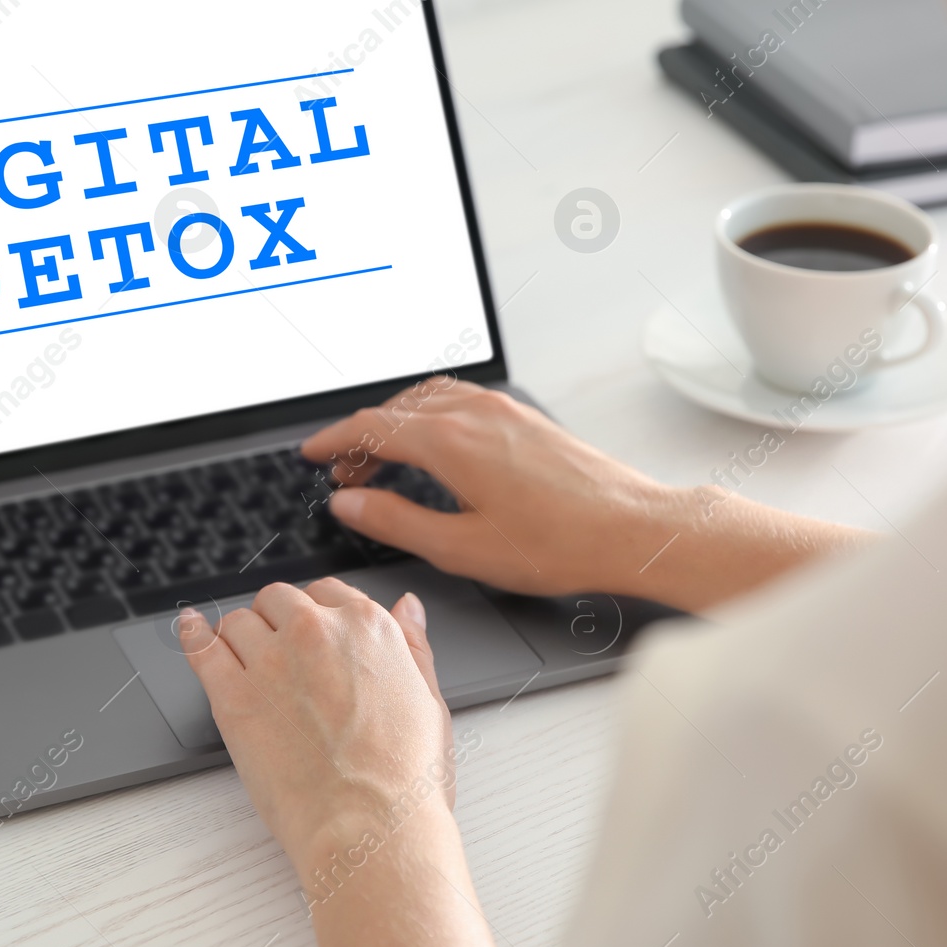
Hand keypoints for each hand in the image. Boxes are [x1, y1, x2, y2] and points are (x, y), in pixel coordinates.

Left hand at [180, 579, 495, 946]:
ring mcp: (270, 662)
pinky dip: (193, 635)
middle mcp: (314, 631)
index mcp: (366, 626)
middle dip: (278, 622)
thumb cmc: (406, 778)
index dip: (317, 614)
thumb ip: (413, 644)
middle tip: (282, 657)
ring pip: (239, 622)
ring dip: (242, 637)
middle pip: (279, 601)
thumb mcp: (429, 699)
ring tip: (247, 664)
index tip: (312, 634)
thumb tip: (408, 606)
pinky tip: (191, 629)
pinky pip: (201, 648)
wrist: (368, 826)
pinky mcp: (232, 697)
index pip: (327, 593)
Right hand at [301, 380, 867, 610]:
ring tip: (382, 460)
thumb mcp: (462, 548)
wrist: (633, 529)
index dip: (334, 441)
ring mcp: (504, 410)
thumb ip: (396, 522)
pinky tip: (435, 442)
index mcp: (451, 441)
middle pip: (396, 410)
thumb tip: (351, 505)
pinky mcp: (526, 418)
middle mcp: (476, 413)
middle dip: (361, 438)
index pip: (371, 428)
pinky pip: (460, 399)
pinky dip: (429, 414)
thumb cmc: (560, 543)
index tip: (312, 454)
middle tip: (344, 475)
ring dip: (395, 422)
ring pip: (428, 398)